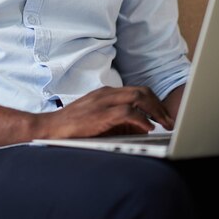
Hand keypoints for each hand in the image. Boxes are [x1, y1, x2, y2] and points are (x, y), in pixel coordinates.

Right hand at [36, 86, 173, 139]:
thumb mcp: (97, 118)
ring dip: (155, 111)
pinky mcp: (100, 114)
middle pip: (142, 91)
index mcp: (105, 93)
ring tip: (163, 124)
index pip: (137, 91)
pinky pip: (127, 112)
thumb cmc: (72, 126)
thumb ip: (116, 119)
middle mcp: (106, 93)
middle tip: (169, 121)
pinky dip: (141, 119)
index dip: (154, 102)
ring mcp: (103, 102)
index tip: (164, 115)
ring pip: (138, 97)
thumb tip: (141, 127)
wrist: (49, 128)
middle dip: (159, 106)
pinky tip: (147, 128)